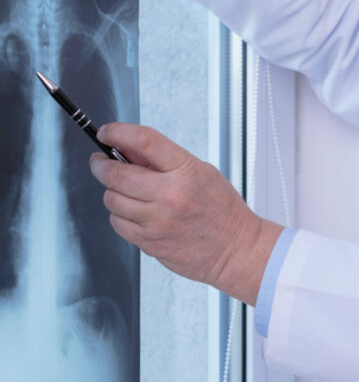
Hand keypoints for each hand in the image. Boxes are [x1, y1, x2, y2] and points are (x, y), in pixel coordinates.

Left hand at [89, 123, 282, 304]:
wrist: (235, 249)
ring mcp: (158, 221)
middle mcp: (170, 195)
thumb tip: (127, 149)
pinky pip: (117, 223)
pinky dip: (121, 217)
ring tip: (130, 194)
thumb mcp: (201, 173)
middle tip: (101, 163)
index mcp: (186, 172)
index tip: (106, 132)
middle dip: (101, 165)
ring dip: (114, 193)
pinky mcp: (150, 242)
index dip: (117, 132)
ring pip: (112, 199)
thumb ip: (164, 161)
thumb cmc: (222, 211)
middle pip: (116, 174)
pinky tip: (137, 215)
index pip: (143, 141)